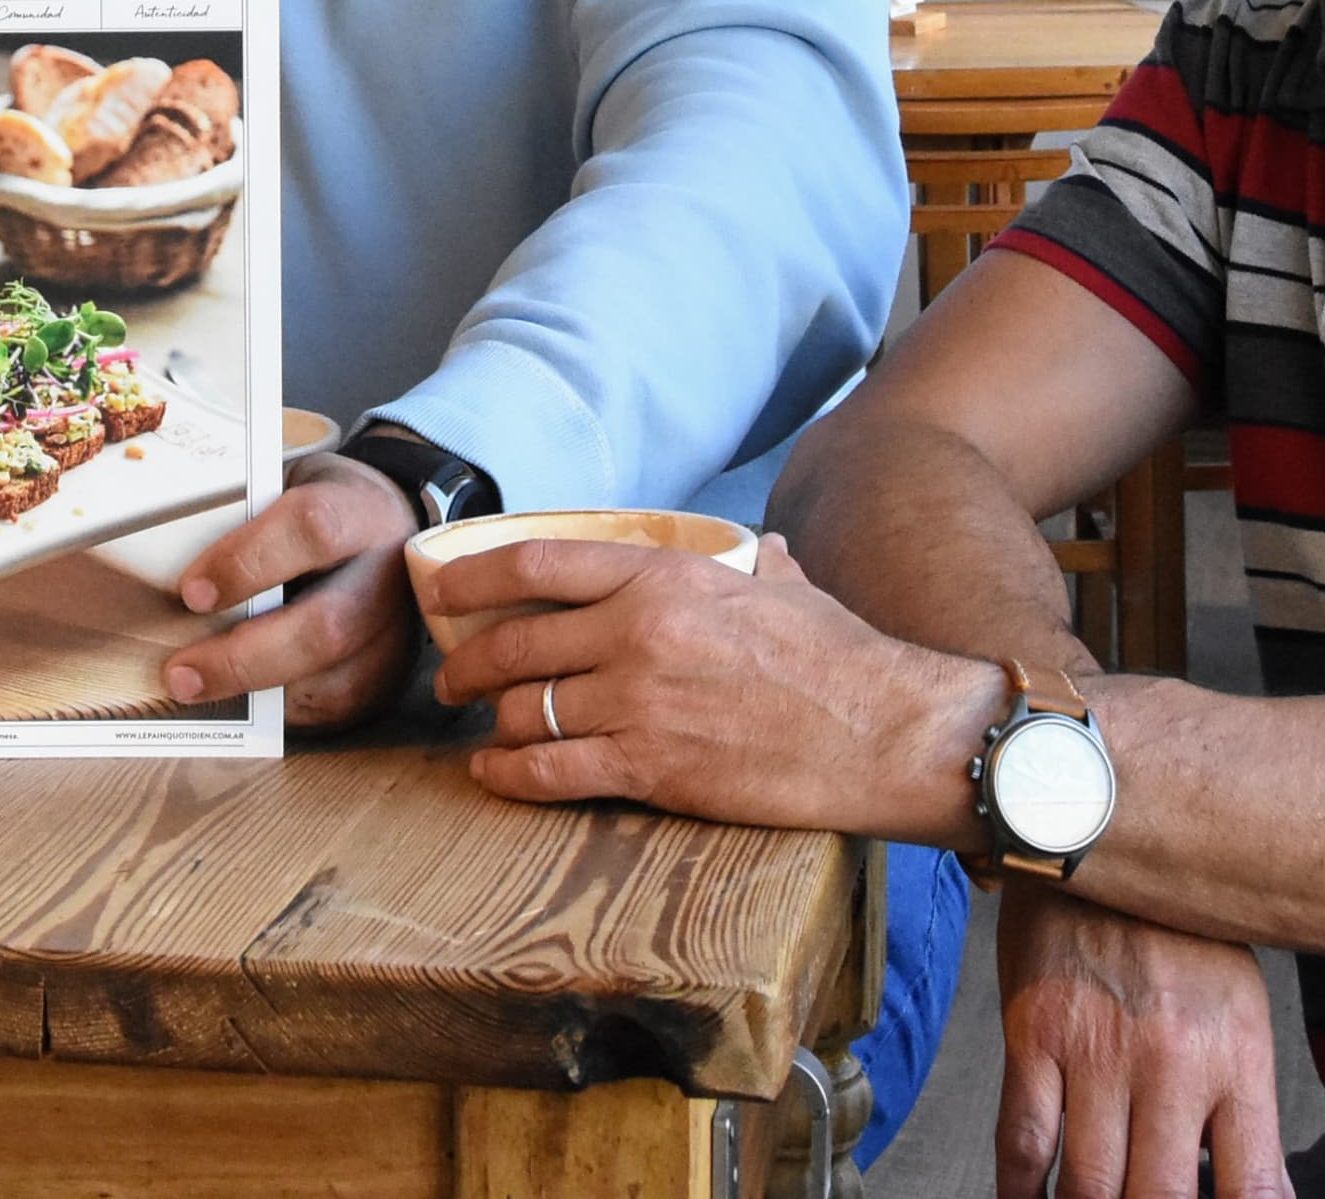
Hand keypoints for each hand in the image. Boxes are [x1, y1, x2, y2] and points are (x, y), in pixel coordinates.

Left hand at [159, 454, 420, 727]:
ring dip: (253, 693)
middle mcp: (391, 577)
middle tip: (180, 672)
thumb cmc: (314, 512)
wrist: (384, 530)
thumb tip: (161, 564)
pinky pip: (330, 709)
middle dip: (244, 657)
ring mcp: (394, 634)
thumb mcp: (284, 488)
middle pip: (325, 627)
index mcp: (361, 512)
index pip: (312, 528)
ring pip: (330, 681)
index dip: (248, 560)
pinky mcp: (385, 678)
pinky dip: (275, 710)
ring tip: (192, 690)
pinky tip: (234, 701)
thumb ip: (239, 519)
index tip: (190, 592)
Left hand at [430, 534, 996, 836]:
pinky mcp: (652, 769)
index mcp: (664, 575)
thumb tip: (751, 549)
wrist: (882, 730)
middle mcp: (637, 632)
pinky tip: (493, 774)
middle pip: (516, 643)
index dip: (474, 575)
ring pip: (529, 710)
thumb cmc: (838, 656)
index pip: (538, 562)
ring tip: (485, 728)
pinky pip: (551, 772)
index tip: (443, 590)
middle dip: (468, 662)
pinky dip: (509, 775)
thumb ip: (744, 562)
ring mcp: (640, 702)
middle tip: (453, 676)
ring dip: (493, 722)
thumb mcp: (781, 581)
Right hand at [995, 885, 1290, 1198]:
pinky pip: (1022, 1140)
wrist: (1100, 831)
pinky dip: (1021, 1192)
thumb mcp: (1239, 1012)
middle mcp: (1171, 1063)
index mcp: (1235, 1059)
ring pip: (1089, 1187)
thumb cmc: (1175, 929)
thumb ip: (1244, 1109)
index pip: (1253, 1187)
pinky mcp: (1034, 1036)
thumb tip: (1250, 1192)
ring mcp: (1098, 1052)